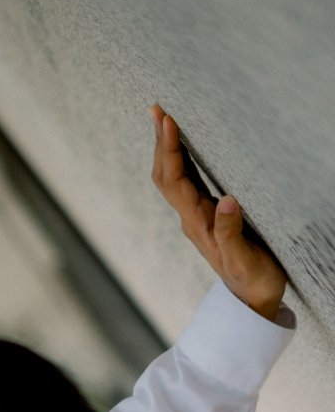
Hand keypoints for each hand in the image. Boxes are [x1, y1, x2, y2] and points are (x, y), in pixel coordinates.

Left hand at [150, 104, 286, 319]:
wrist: (252, 303)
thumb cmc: (252, 282)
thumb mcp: (245, 261)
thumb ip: (233, 234)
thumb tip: (227, 201)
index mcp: (198, 224)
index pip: (176, 181)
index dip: (170, 150)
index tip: (169, 121)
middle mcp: (192, 217)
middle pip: (167, 174)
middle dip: (162, 141)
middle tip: (158, 108)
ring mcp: (198, 216)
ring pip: (174, 177)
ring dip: (167, 147)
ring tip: (164, 117)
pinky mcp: (208, 216)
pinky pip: (188, 181)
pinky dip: (182, 158)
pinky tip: (184, 143)